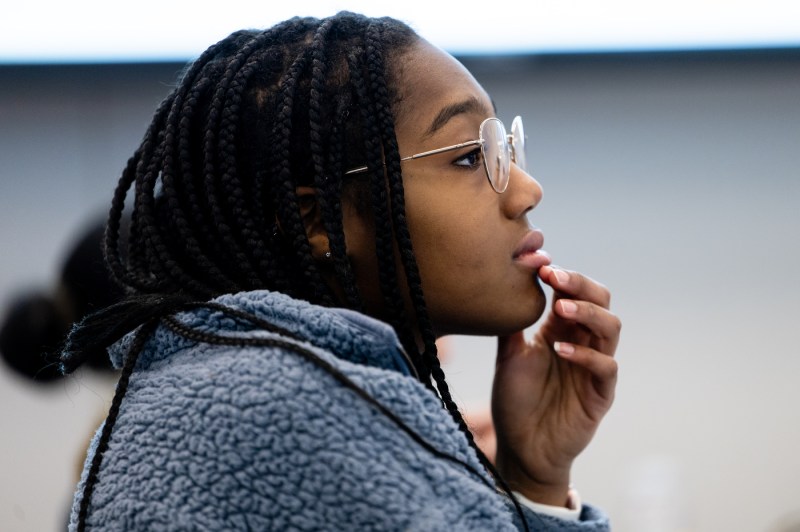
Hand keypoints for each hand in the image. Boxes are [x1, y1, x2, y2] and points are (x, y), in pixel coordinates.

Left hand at [491, 265, 619, 505]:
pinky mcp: (601, 394)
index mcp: (562, 330)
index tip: (540, 266)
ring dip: (587, 313)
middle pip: (601, 301)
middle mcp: (583, 343)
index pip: (575, 292)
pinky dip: (586, 356)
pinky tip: (559, 351)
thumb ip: (512, 324)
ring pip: (611, 328)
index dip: (563, 276)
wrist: (521, 448)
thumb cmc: (516, 401)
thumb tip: (506, 283)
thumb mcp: (508, 356)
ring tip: (559, 309)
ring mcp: (595, 368)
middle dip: (580, 284)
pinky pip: (607, 367)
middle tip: (553, 277)